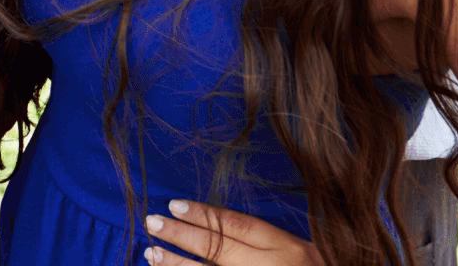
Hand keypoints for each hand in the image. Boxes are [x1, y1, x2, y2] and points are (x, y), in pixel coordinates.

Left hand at [146, 201, 324, 264]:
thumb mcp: (306, 253)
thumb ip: (270, 242)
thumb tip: (220, 228)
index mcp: (289, 248)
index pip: (239, 226)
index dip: (204, 214)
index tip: (174, 204)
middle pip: (219, 248)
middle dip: (181, 236)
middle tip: (151, 223)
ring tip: (151, 253)